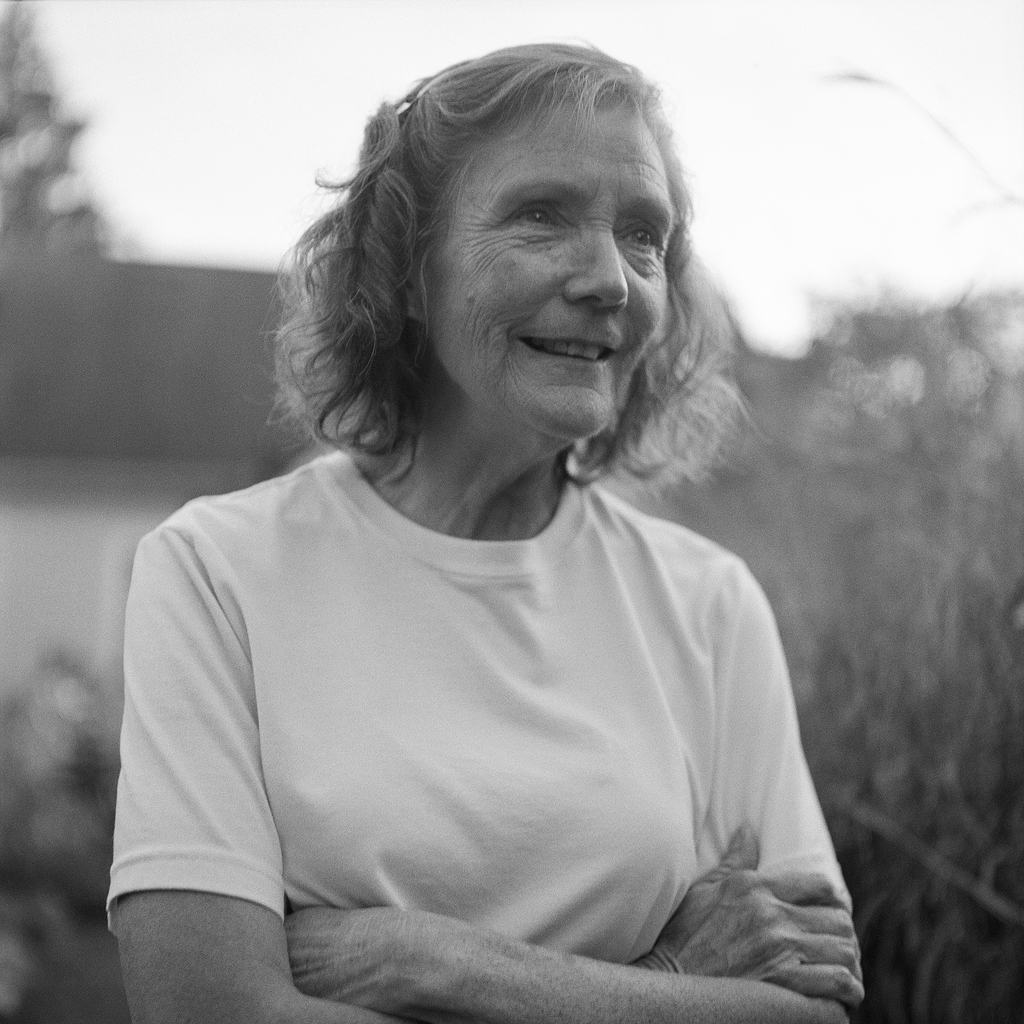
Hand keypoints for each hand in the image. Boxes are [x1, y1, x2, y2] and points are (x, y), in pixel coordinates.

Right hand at [635, 825, 862, 1010]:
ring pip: (845, 953)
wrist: (669, 984)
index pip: (819, 885)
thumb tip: (748, 829)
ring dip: (849, 966)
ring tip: (844, 976)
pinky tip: (838, 999)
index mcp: (755, 888)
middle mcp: (771, 916)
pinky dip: (845, 994)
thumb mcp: (704, 890)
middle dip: (845, 936)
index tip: (832, 915)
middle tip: (840, 950)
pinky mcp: (784, 988)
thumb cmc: (682, 937)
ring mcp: (779, 952)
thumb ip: (735, 860)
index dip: (834, 900)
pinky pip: (837, 987)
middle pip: (840, 920)